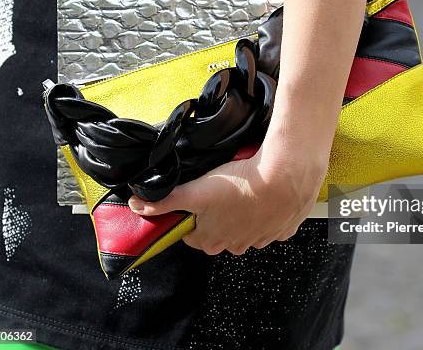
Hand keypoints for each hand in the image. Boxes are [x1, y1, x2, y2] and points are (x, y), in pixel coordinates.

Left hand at [127, 144, 327, 254]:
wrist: (284, 177)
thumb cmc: (242, 185)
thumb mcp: (196, 190)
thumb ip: (166, 200)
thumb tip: (137, 205)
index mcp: (213, 239)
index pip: (193, 236)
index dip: (191, 219)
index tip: (194, 204)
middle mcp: (237, 244)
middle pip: (220, 235)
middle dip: (218, 218)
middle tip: (220, 193)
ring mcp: (262, 238)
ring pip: (248, 231)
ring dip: (244, 216)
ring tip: (244, 191)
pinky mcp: (283, 229)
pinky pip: (273, 226)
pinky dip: (269, 214)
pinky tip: (266, 197)